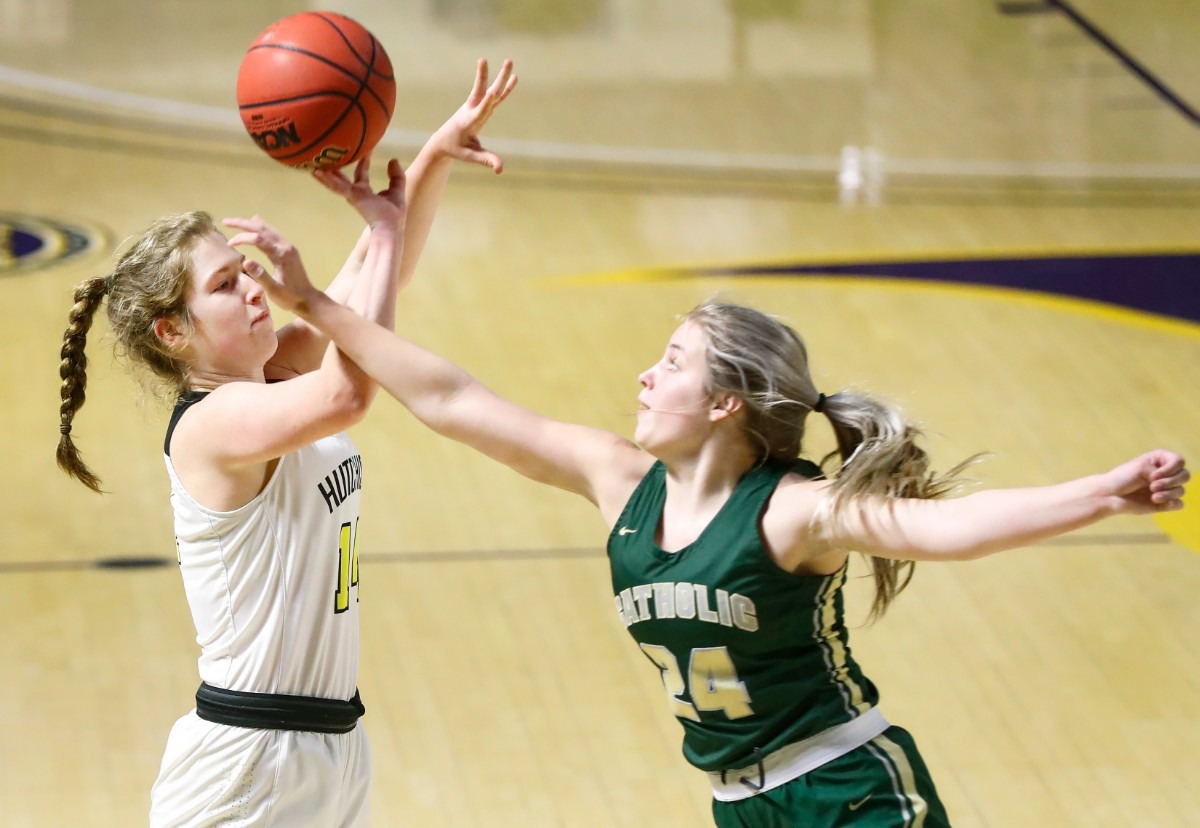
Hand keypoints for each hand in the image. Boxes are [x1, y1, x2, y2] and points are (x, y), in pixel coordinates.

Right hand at [224, 216, 318, 313]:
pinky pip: (274, 234)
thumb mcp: (273, 290)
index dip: (242, 239)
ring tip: (237, 221)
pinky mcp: (289, 250)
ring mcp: (288, 247)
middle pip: (262, 229)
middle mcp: (285, 247)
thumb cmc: (290, 297)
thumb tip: (245, 261)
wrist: (309, 300)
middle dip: (243, 224)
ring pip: (268, 229)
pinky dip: (262, 228)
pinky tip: (257, 224)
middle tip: (226, 221)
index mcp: (281, 255)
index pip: (258, 240)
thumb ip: (260, 275)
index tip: (229, 244)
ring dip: (252, 224)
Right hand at [313, 154, 407, 228]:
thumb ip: (396, 176)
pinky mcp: (352, 196)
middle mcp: (356, 192)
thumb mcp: (397, 190)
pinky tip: (316, 171)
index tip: (364, 148)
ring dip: (324, 171)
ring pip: (335, 180)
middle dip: (336, 164)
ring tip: (312, 160)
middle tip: (329, 150)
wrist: (390, 228)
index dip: (363, 161)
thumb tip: (393, 160)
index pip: (362, 173)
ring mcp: (352, 194)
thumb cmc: (393, 214)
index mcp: (365, 191)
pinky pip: (338, 186)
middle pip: (342, 176)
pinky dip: (327, 179)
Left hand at [429, 58, 517, 172]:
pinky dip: (504, 88)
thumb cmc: (456, 149)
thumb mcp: (469, 157)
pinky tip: (514, 78)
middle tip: (504, 62)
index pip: (479, 112)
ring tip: (509, 61)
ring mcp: (476, 106)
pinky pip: (494, 96)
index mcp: (468, 122)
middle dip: (492, 77)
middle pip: (484, 91)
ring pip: (490, 89)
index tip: (492, 93)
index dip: (485, 104)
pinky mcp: (480, 107)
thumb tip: (501, 170)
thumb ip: (485, 160)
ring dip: (500, 76)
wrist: (443, 140)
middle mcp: (472, 110)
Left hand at [1102, 450, 1188, 513]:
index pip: (1179, 462)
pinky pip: (1179, 504)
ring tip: (1153, 496)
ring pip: (1181, 490)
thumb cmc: (1123, 477)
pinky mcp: (1164, 503)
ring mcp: (1166, 488)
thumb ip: (1160, 472)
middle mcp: (1166, 473)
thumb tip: (1177, 485)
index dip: (1170, 469)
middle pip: (1185, 476)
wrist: (1110, 495)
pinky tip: (1161, 503)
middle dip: (1170, 481)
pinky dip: (1173, 503)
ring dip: (1168, 493)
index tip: (1153, 475)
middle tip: (1153, 486)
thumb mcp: (1141, 469)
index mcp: (1161, 460)